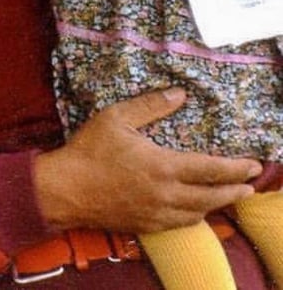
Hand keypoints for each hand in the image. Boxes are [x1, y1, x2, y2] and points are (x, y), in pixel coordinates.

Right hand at [34, 89, 261, 232]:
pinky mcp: (146, 225)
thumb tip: (179, 93)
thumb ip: (150, 105)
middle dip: (235, 190)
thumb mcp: (116, 117)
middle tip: (250, 184)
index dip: (236, 168)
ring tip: (228, 196)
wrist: (66, 189)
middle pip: (213, 197)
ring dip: (218, 205)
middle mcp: (166, 194)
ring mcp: (157, 213)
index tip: (253, 164)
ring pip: (199, 213)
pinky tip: (195, 211)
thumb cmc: (89, 150)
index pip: (211, 169)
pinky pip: (180, 224)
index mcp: (163, 166)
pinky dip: (195, 217)